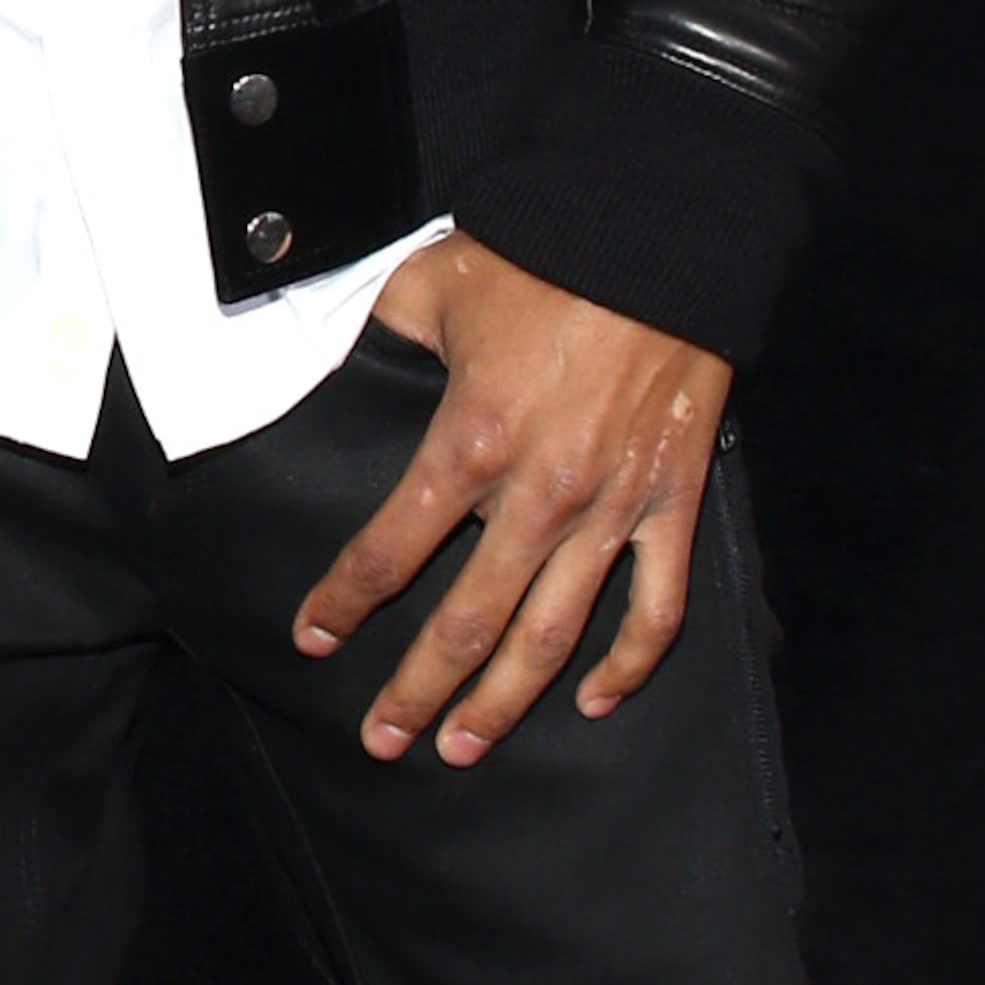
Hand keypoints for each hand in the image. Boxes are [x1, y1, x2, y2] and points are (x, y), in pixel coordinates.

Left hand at [292, 237, 730, 767]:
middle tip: (382, 740)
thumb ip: (377, 336)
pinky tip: (595, 700)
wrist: (660, 236)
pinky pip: (656, 607)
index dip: (342, 604)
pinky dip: (629, 664)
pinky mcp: (671, 502)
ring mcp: (611, 508)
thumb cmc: (543, 254)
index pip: (386, 552)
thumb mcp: (430, 285)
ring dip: (503, 703)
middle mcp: (538, 495)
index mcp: (469, 443)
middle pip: (465, 624)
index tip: (313, 638)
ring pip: (551, 636)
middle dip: (415, 692)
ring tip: (462, 748)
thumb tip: (328, 361)